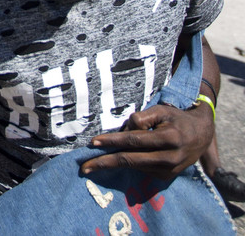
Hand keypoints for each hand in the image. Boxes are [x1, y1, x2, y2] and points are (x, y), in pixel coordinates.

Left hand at [81, 103, 213, 178]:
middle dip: (106, 163)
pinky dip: (128, 165)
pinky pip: (142, 170)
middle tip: (84, 167)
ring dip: (113, 165)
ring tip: (93, 164)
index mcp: (169, 139)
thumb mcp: (160, 111)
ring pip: (135, 166)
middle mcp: (170, 158)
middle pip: (131, 160)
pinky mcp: (167, 177)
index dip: (112, 141)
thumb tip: (124, 131)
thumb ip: (141, 119)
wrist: (202, 134)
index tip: (93, 143)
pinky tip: (116, 160)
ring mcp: (170, 170)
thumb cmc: (176, 118)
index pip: (134, 140)